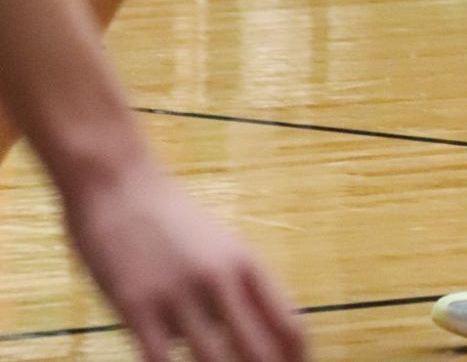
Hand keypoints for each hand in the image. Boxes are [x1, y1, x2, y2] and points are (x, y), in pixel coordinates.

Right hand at [64, 152, 305, 361]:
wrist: (116, 182)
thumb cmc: (167, 217)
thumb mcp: (216, 244)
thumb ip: (239, 290)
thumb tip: (267, 337)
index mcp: (245, 264)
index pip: (290, 328)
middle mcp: (220, 280)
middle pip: (260, 355)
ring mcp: (179, 295)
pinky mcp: (137, 308)